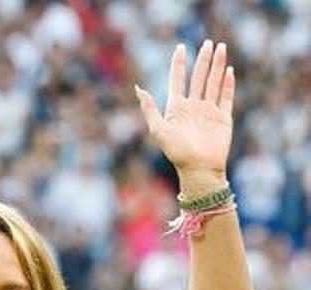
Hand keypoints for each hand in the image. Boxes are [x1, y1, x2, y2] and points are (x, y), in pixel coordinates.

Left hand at [135, 41, 234, 182]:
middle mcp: (193, 107)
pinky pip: (226, 97)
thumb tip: (137, 88)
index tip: (181, 47)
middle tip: (208, 42)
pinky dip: (228, 84)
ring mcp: (208, 111)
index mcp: (176, 108)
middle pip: (199, 77)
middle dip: (203, 60)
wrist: (199, 169)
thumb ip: (149, 108)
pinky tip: (228, 71)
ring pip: (214, 83)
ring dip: (217, 66)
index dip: (179, 64)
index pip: (178, 80)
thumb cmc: (177, 152)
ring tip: (221, 48)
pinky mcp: (223, 118)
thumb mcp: (158, 130)